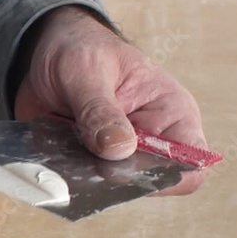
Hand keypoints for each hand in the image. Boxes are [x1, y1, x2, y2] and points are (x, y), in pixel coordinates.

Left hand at [14, 6, 206, 194]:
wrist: (45, 50)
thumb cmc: (82, 49)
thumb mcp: (88, 71)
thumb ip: (101, 110)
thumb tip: (119, 149)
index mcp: (170, 114)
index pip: (191, 162)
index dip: (167, 176)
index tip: (128, 169)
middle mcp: (148, 140)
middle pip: (146, 182)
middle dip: (115, 179)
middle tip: (84, 159)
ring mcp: (115, 155)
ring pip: (108, 188)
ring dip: (83, 178)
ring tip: (60, 153)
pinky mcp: (85, 161)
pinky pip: (77, 183)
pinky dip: (61, 177)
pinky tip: (46, 159)